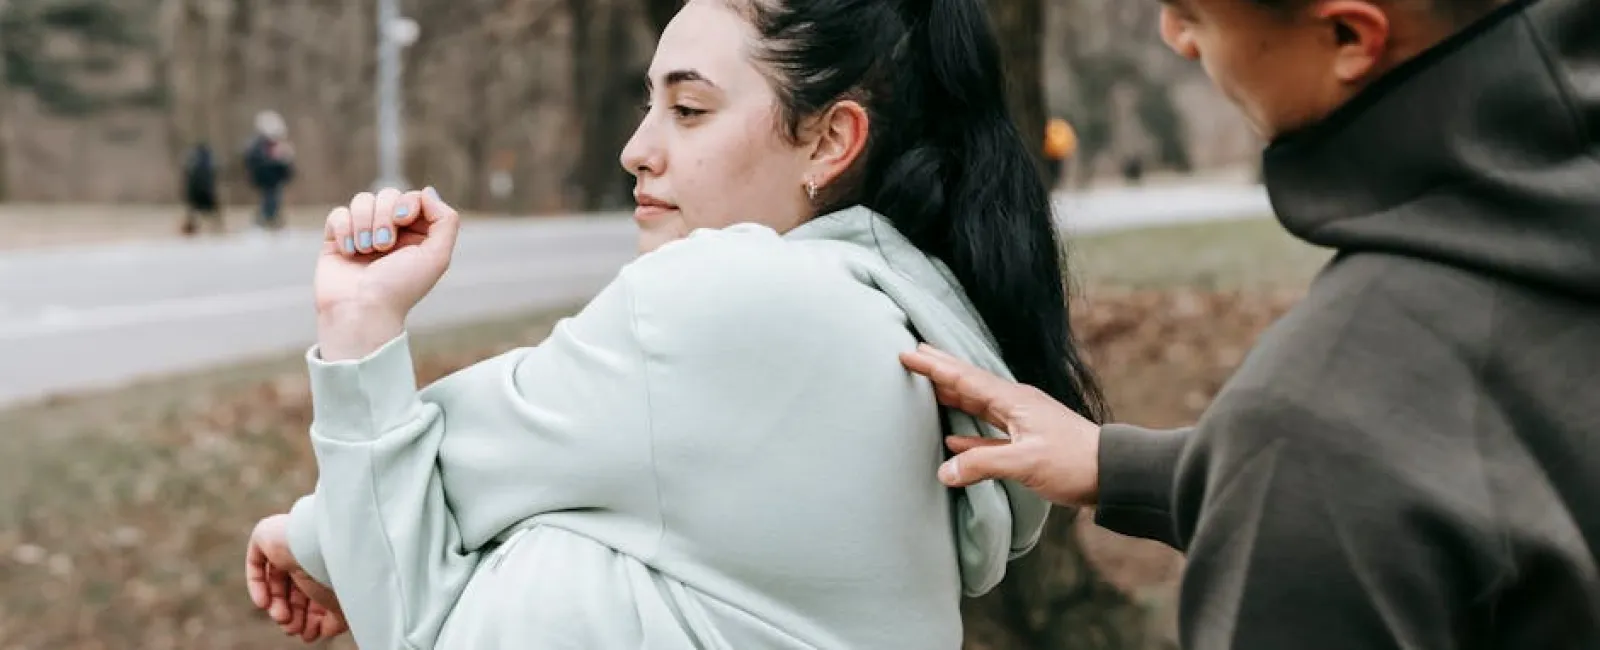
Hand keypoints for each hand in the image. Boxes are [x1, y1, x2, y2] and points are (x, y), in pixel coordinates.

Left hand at [246, 514, 348, 642]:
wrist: (326, 543)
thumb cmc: (338, 572)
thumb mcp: (341, 604)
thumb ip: (334, 621)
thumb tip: (323, 632)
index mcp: (330, 563)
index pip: (317, 591)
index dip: (313, 615)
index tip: (310, 634)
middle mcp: (310, 551)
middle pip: (296, 588)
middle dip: (294, 613)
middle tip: (293, 630)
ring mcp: (288, 541)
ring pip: (276, 580)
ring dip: (277, 605)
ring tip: (282, 619)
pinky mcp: (268, 534)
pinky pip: (257, 563)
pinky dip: (258, 586)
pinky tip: (264, 604)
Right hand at [315, 186, 459, 359]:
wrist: (361, 310)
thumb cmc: (400, 287)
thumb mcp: (437, 257)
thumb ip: (445, 221)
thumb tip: (427, 191)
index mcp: (416, 235)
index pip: (413, 197)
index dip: (407, 203)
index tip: (403, 220)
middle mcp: (391, 232)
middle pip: (387, 194)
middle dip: (384, 216)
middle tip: (383, 246)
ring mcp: (363, 234)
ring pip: (362, 200)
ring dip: (364, 224)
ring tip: (366, 251)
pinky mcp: (337, 239)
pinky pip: (338, 213)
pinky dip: (344, 230)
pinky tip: (349, 252)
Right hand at [899, 344, 1101, 506]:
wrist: (1113, 474)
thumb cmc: (1073, 462)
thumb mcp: (1025, 462)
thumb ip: (982, 463)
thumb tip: (945, 470)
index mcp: (1013, 401)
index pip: (965, 378)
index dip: (935, 366)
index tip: (908, 353)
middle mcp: (1015, 405)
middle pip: (969, 384)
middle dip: (941, 371)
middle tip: (913, 355)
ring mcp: (1022, 423)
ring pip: (977, 407)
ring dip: (952, 398)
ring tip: (927, 390)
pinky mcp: (1027, 443)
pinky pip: (988, 434)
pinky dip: (968, 435)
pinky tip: (952, 440)